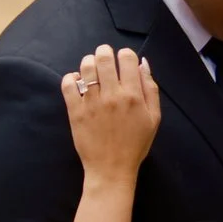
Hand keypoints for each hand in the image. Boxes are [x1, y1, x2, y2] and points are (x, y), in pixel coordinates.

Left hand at [61, 43, 160, 183]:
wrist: (112, 169)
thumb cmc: (136, 145)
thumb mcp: (154, 118)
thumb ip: (151, 89)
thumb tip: (143, 64)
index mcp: (134, 95)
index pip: (127, 58)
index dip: (125, 55)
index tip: (123, 62)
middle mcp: (112, 95)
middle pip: (104, 58)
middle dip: (104, 52)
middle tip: (104, 57)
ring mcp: (92, 103)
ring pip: (86, 67)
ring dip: (89, 62)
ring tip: (91, 69)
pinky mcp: (75, 111)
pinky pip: (68, 84)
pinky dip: (71, 78)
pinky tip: (77, 82)